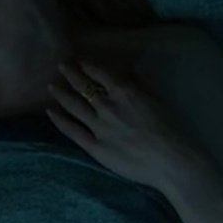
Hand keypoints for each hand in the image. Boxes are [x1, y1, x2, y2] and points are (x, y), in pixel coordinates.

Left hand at [47, 57, 203, 188]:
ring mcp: (99, 126)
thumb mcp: (157, 99)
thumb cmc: (171, 130)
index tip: (80, 62)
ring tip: (51, 86)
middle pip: (83, 87)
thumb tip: (130, 71)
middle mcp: (108, 106)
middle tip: (61, 66)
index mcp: (125, 92)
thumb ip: (141, 84)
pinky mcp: (95, 147)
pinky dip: (60, 120)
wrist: (171, 159)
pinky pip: (72, 131)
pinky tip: (51, 112)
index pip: (101, 73)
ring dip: (61, 94)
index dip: (88, 66)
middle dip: (71, 75)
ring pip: (74, 106)